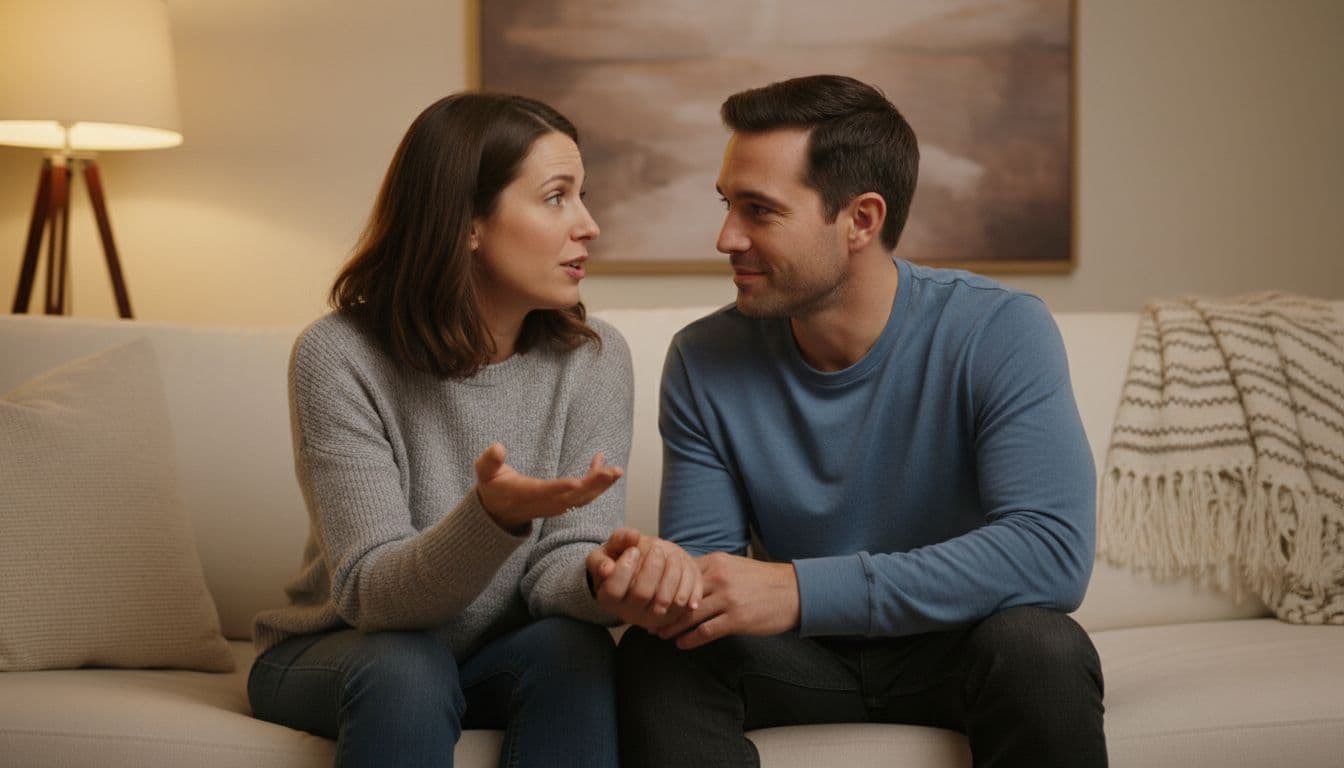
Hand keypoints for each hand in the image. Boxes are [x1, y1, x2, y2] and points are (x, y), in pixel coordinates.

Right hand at [474, 443, 622, 531]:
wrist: (499, 512)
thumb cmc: (493, 488)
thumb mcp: (485, 473)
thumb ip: (489, 461)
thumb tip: (497, 447)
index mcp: (526, 494)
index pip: (545, 492)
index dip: (561, 488)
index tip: (577, 481)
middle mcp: (545, 503)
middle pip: (572, 497)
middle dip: (593, 485)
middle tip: (611, 472)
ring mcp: (555, 506)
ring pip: (582, 499)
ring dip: (601, 485)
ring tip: (616, 470)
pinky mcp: (563, 504)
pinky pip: (583, 495)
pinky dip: (595, 482)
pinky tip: (602, 462)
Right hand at [586, 528, 701, 628]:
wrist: (641, 574)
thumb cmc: (622, 559)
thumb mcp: (612, 547)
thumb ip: (619, 539)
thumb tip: (633, 536)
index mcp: (607, 598)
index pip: (614, 590)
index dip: (624, 568)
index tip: (634, 550)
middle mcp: (628, 612)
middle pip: (642, 594)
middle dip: (652, 567)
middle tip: (657, 548)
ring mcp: (651, 617)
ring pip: (665, 600)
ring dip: (672, 573)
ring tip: (672, 554)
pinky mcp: (671, 617)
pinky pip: (684, 603)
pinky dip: (687, 584)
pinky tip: (682, 567)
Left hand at [656, 552, 799, 649]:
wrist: (794, 591)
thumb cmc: (763, 581)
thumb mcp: (735, 566)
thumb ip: (710, 572)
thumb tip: (683, 580)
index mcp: (715, 562)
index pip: (678, 574)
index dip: (661, 587)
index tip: (650, 597)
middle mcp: (719, 578)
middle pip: (679, 595)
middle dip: (661, 609)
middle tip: (646, 620)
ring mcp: (728, 598)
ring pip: (689, 615)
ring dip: (671, 627)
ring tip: (659, 635)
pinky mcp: (737, 618)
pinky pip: (705, 631)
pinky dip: (689, 640)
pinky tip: (681, 645)